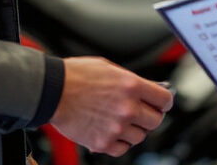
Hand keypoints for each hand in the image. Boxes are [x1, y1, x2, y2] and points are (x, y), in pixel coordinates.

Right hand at [50, 57, 172, 156]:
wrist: (52, 91)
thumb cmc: (77, 76)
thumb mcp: (110, 68)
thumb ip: (132, 81)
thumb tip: (150, 91)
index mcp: (132, 86)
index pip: (165, 100)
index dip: (164, 101)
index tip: (161, 103)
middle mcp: (128, 108)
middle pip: (155, 121)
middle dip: (149, 116)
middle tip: (140, 112)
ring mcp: (116, 127)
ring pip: (140, 137)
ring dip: (134, 130)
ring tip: (120, 121)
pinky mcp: (103, 142)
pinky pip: (123, 148)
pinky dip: (120, 142)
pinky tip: (112, 131)